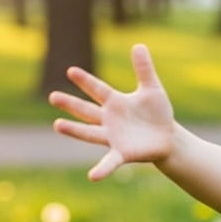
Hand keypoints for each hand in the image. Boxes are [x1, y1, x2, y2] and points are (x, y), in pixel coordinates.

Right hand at [48, 44, 174, 180]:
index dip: (86, 81)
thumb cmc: (157, 114)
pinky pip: (109, 162)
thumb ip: (144, 69)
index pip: (98, 89)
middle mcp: (110, 120)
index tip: (71, 70)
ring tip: (57, 125)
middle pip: (87, 110)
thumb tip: (139, 45)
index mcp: (116, 103)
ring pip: (90, 133)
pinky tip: (92, 176)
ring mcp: (113, 137)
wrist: (168, 138)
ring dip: (74, 131)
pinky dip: (102, 169)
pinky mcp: (122, 153)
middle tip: (52, 96)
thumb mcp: (152, 90)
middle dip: (71, 104)